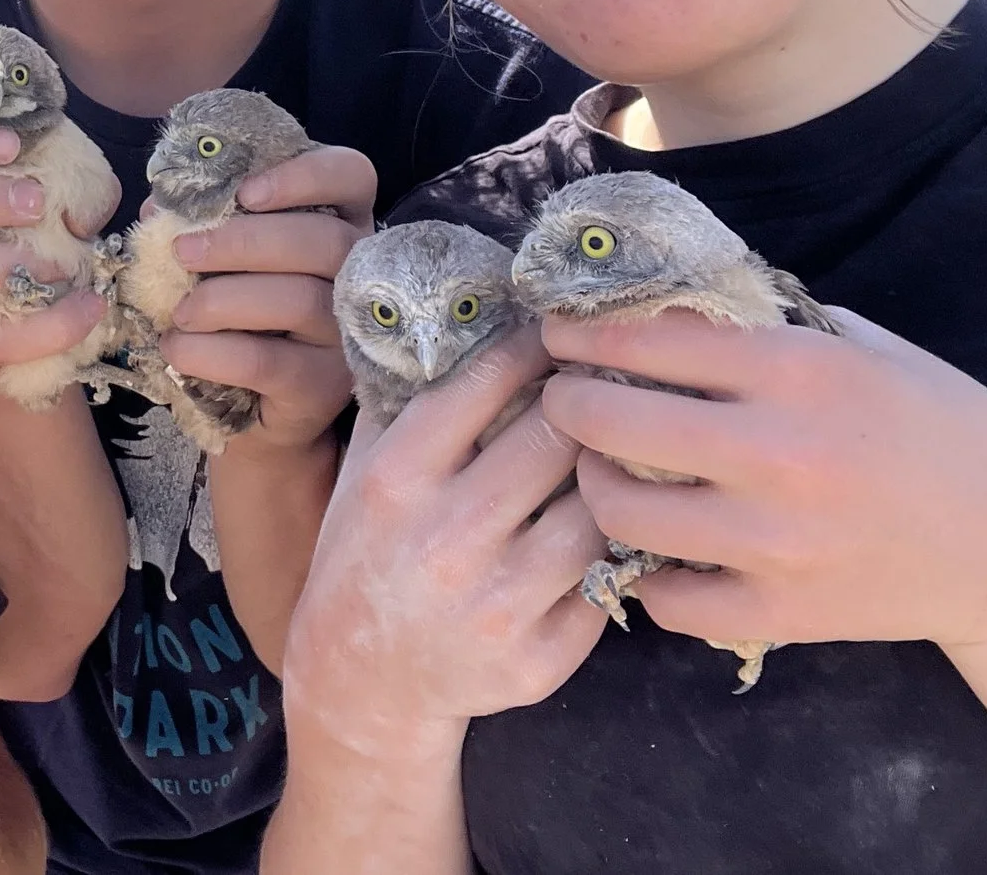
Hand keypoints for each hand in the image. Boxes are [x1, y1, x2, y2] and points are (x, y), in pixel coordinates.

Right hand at [0, 105, 103, 389]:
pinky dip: (45, 324)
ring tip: (59, 265)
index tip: (12, 143)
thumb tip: (78, 209)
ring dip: (2, 263)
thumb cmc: (30, 239)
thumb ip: (68, 180)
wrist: (24, 328)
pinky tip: (87, 307)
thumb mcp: (51, 196)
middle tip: (35, 201)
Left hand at [164, 143, 373, 449]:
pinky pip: (268, 361)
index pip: (350, 177)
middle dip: (244, 241)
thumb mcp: (223, 261)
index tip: (245, 192)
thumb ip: (199, 224)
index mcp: (339, 223)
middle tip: (182, 251)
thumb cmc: (237, 315)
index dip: (304, 175)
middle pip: (323, 240)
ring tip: (179, 311)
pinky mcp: (324, 387)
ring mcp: (347, 335)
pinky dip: (211, 351)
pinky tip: (178, 349)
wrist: (249, 408)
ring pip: (299, 300)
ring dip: (222, 299)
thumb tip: (157, 211)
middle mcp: (357, 276)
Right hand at [281, 324, 606, 746]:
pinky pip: (605, 584)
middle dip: (589, 404)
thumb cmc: (367, 550)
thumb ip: (410, 398)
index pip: (486, 381)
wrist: (362, 678)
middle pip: (556, 437)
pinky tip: (612, 529)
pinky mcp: (537, 662)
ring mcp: (495, 606)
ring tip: (624, 454)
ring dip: (609, 477)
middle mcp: (444, 540)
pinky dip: (614, 552)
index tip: (562, 329)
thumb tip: (470, 308)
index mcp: (397, 479)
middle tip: (612, 383)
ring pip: (594, 511)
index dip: (535, 346)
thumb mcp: (365, 467)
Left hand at [540, 307, 986, 655]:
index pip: (644, 338)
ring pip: (618, 511)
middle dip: (566, 404)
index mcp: (796, 370)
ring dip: (592, 485)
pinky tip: (654, 547)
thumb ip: (763, 326)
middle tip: (562, 400)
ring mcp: (773, 541)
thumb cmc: (937, 426)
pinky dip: (645, 572)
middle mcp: (776, 452)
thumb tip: (656, 299)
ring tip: (600, 469)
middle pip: (607, 421)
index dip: (578, 332)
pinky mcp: (780, 611)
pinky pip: (663, 597)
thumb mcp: (859, 345)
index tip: (550, 331)